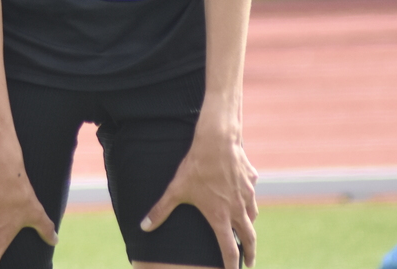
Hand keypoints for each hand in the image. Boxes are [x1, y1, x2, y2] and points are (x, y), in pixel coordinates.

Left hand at [140, 126, 257, 267]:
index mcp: (220, 217)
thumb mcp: (176, 189)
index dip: (232, 265)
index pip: (230, 249)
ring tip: (247, 233)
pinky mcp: (251, 181)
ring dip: (250, 227)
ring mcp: (247, 195)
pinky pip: (252, 195)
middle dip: (250, 253)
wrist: (217, 141)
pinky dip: (250, 202)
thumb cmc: (196, 167)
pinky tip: (244, 198)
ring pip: (253, 217)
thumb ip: (161, 210)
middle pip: (249, 238)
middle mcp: (238, 209)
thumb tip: (144, 227)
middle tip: (250, 263)